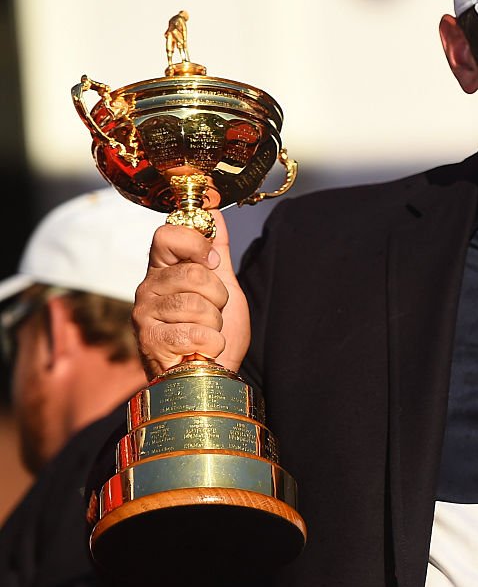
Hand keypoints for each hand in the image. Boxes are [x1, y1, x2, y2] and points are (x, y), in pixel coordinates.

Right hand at [133, 211, 250, 378]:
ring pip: (197, 304)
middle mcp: (148, 288)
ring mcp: (145, 315)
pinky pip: (195, 332)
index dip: (196, 244)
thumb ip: (216, 249)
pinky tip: (202, 350)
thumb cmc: (215, 330)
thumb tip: (214, 211)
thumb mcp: (223, 284)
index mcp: (163, 269)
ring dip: (216, 322)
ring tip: (207, 331)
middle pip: (193, 272)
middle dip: (218, 296)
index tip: (211, 263)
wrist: (213, 375)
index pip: (167, 235)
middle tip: (213, 311)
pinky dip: (211, 343)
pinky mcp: (150, 342)